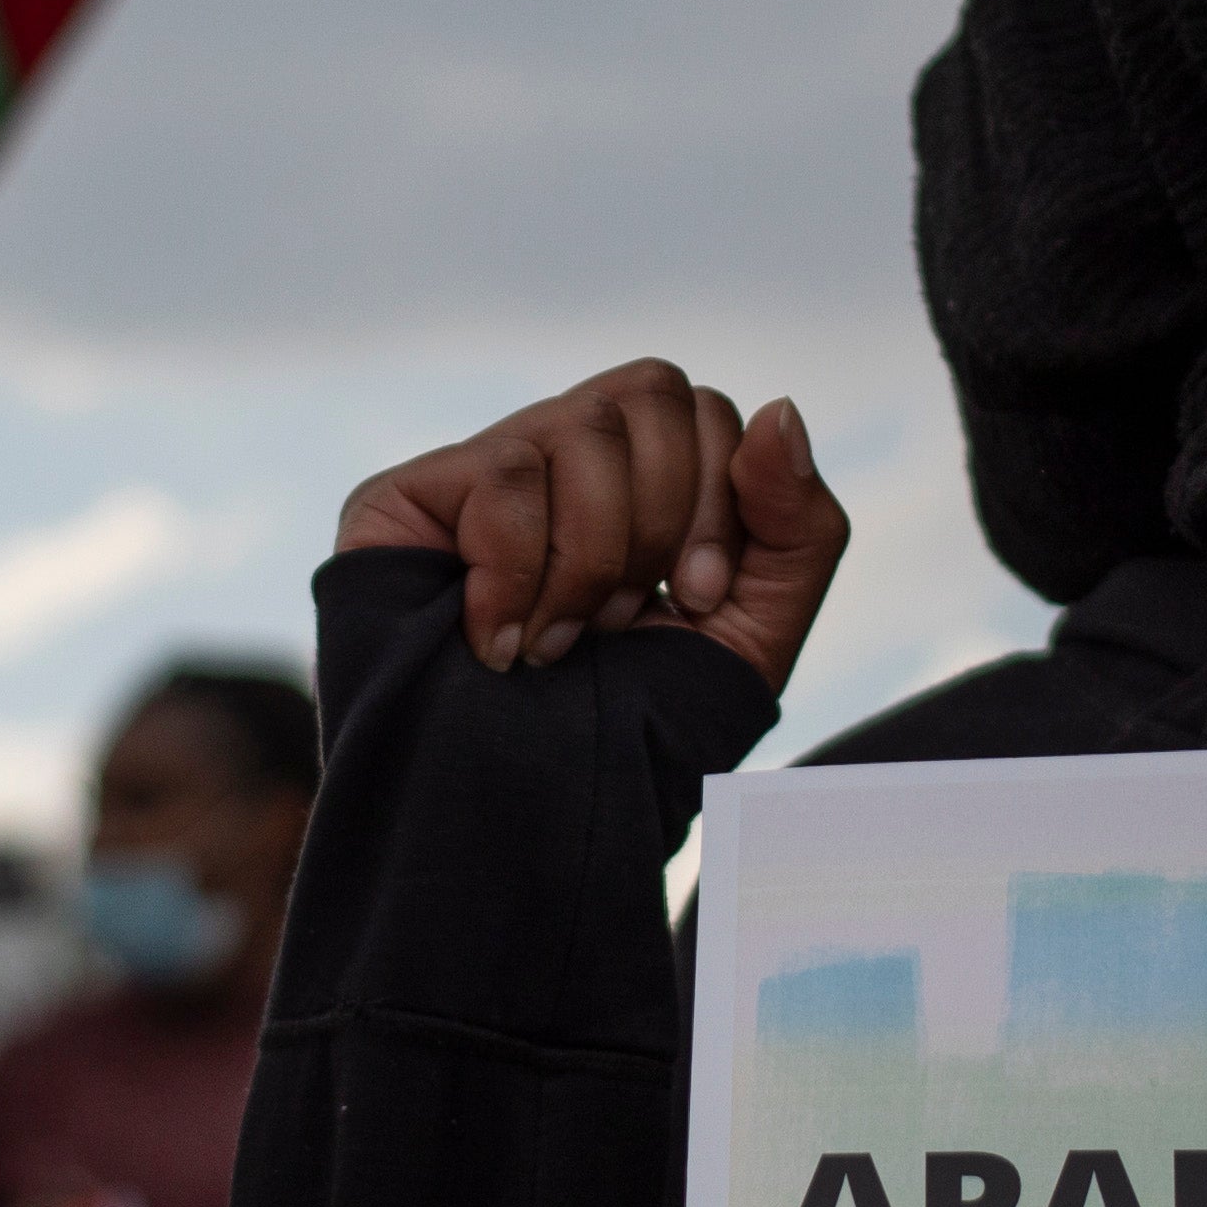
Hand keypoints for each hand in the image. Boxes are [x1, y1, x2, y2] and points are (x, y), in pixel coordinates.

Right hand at [335, 364, 845, 694]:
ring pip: (581, 427)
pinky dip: (519, 575)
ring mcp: (485, 468)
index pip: (704, 409)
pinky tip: (499, 646)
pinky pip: (503, 475)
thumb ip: (799, 525)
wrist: (522, 817)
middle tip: (626, 618)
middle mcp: (563, 455)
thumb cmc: (632, 726)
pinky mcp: (408, 496)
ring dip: (593, 560)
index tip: (693, 602)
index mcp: (643, 478)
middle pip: (651, 389)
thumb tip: (782, 409)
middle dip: (663, 518)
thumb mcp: (754, 634)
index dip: (717, 502)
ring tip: (562, 644)